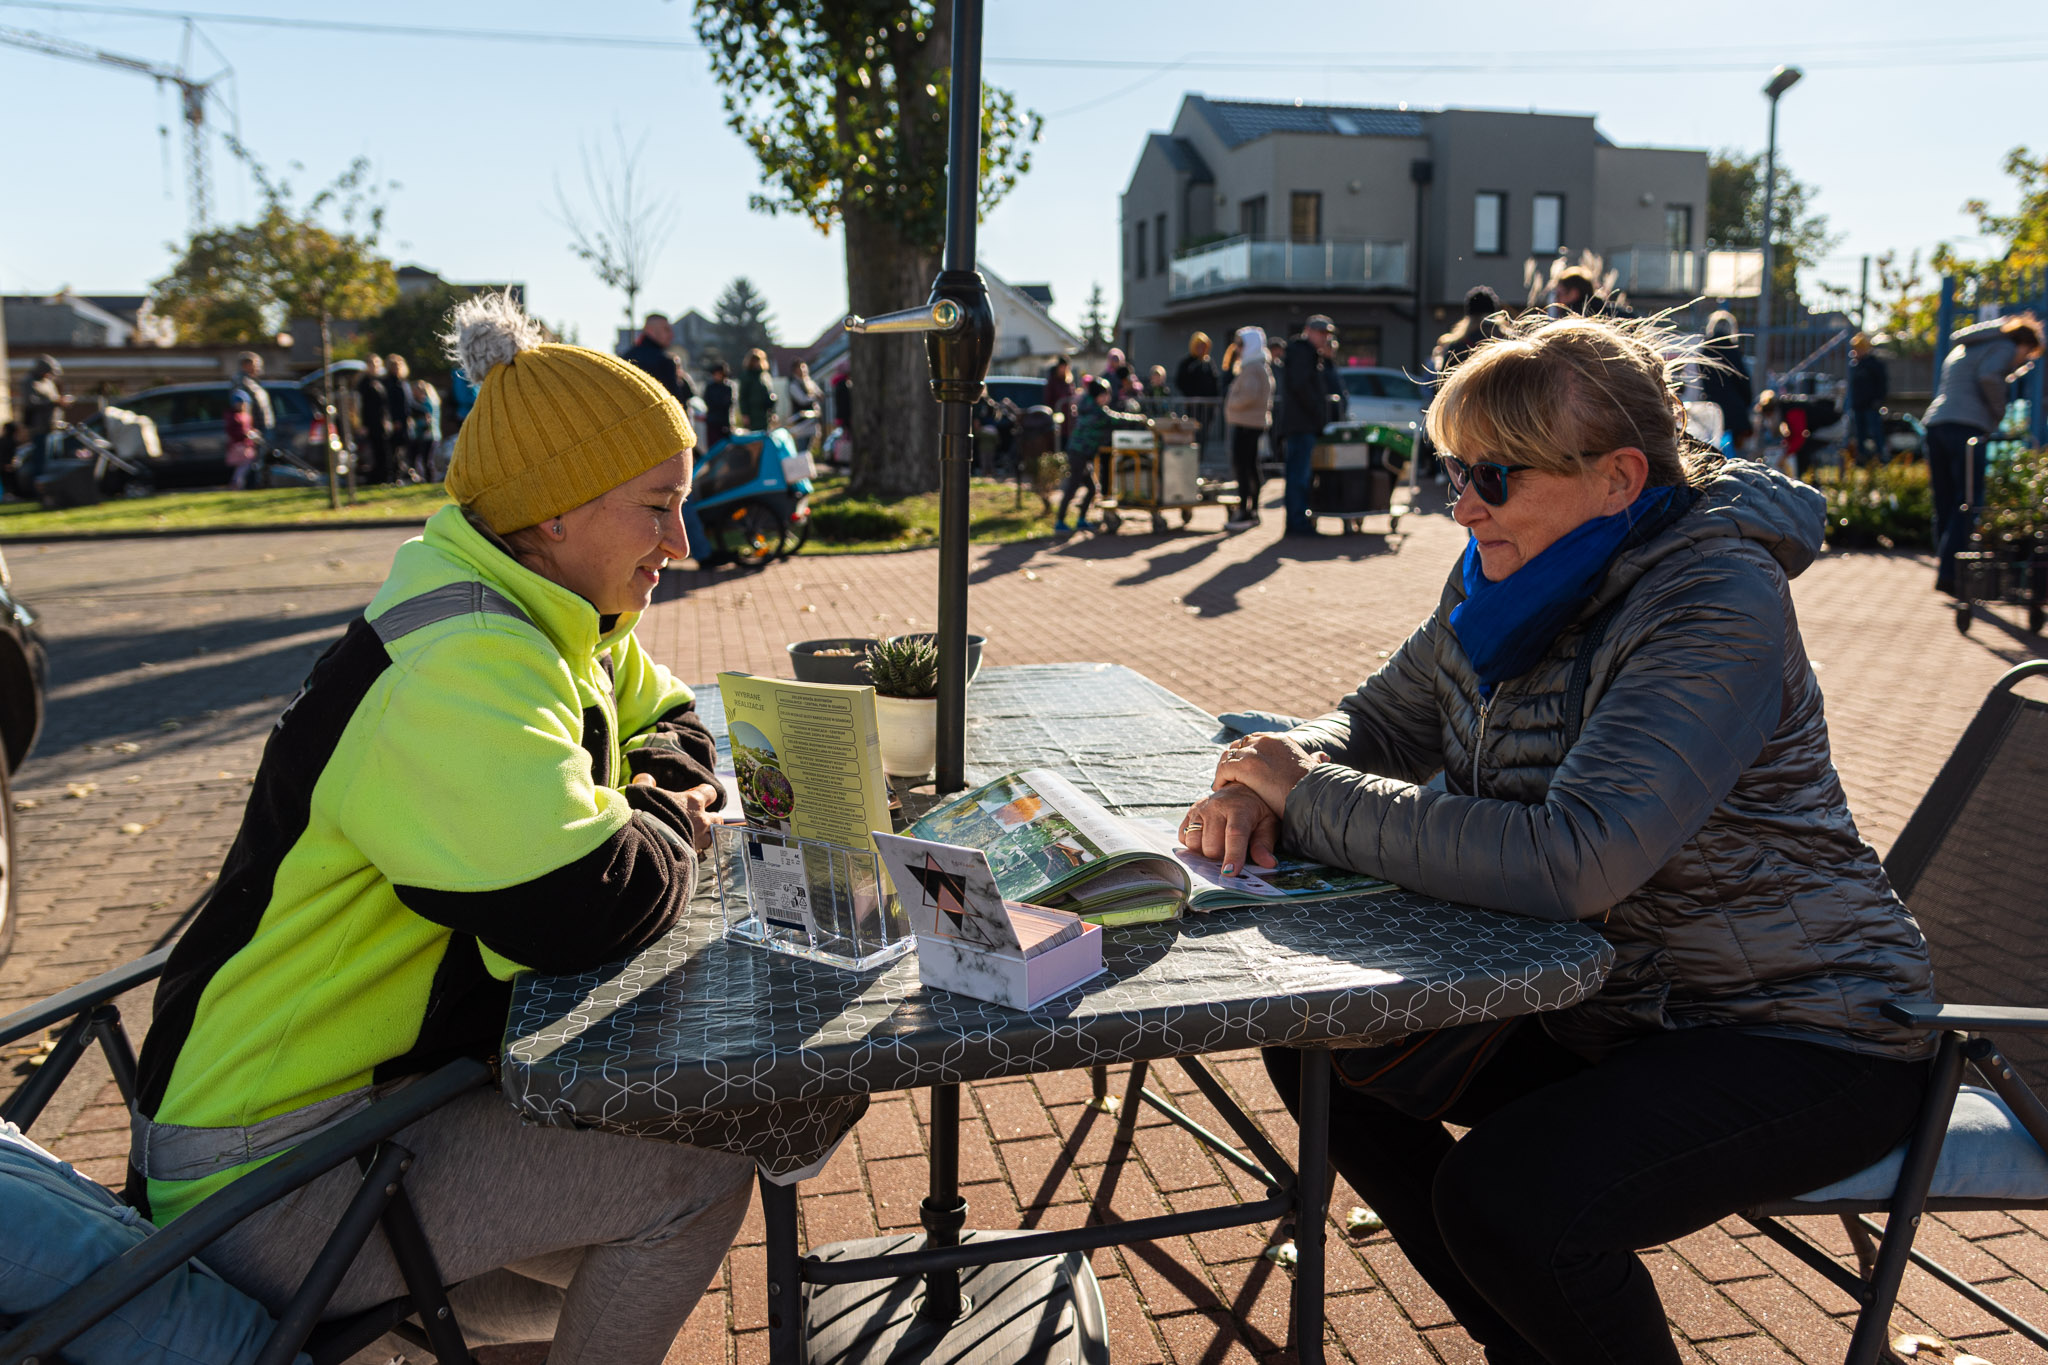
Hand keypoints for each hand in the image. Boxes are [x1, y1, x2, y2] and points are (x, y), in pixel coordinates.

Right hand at [635, 775, 720, 851]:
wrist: (647, 843)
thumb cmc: (646, 814)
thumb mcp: (642, 793)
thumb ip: (645, 783)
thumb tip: (646, 777)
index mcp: (693, 801)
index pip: (710, 792)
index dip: (704, 793)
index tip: (694, 795)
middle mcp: (701, 819)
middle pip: (717, 817)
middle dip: (710, 817)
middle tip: (697, 818)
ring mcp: (700, 838)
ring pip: (713, 835)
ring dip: (707, 834)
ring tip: (696, 834)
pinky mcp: (694, 854)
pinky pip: (701, 850)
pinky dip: (697, 848)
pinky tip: (686, 846)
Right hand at [1177, 784, 1280, 874]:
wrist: (1240, 787)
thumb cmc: (1256, 809)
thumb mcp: (1268, 824)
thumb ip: (1264, 844)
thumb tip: (1268, 864)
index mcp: (1239, 808)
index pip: (1234, 834)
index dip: (1232, 855)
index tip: (1230, 873)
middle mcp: (1216, 807)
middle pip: (1211, 845)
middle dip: (1220, 857)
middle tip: (1231, 852)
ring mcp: (1199, 809)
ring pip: (1194, 843)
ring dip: (1205, 852)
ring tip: (1218, 845)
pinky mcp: (1189, 813)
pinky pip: (1183, 837)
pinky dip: (1193, 844)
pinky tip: (1206, 839)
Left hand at [1211, 733, 1326, 811]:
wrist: (1311, 796)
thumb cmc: (1313, 787)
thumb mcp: (1314, 766)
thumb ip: (1314, 759)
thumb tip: (1322, 756)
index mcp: (1281, 739)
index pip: (1254, 740)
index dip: (1245, 754)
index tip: (1241, 768)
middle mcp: (1266, 741)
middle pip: (1238, 745)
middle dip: (1232, 760)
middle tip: (1227, 776)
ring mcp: (1255, 752)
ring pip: (1228, 756)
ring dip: (1224, 769)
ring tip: (1223, 783)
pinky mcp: (1245, 765)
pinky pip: (1224, 769)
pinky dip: (1220, 778)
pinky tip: (1221, 789)